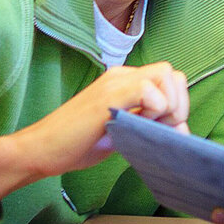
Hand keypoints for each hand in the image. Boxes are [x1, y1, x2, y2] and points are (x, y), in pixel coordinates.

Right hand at [0, 61, 189, 207]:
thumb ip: (150, 128)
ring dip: (167, 105)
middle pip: (171, 73)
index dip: (176, 103)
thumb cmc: (77, 145)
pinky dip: (154, 109)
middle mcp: (122, 76)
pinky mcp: (108, 95)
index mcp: (125, 82)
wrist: (40, 150)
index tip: (166, 128)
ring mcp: (114, 82)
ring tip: (149, 127)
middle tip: (162, 128)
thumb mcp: (122, 133)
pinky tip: (136, 126)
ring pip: (165, 75)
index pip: (169, 79)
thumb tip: (183, 130)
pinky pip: (147, 89)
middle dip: (177, 103)